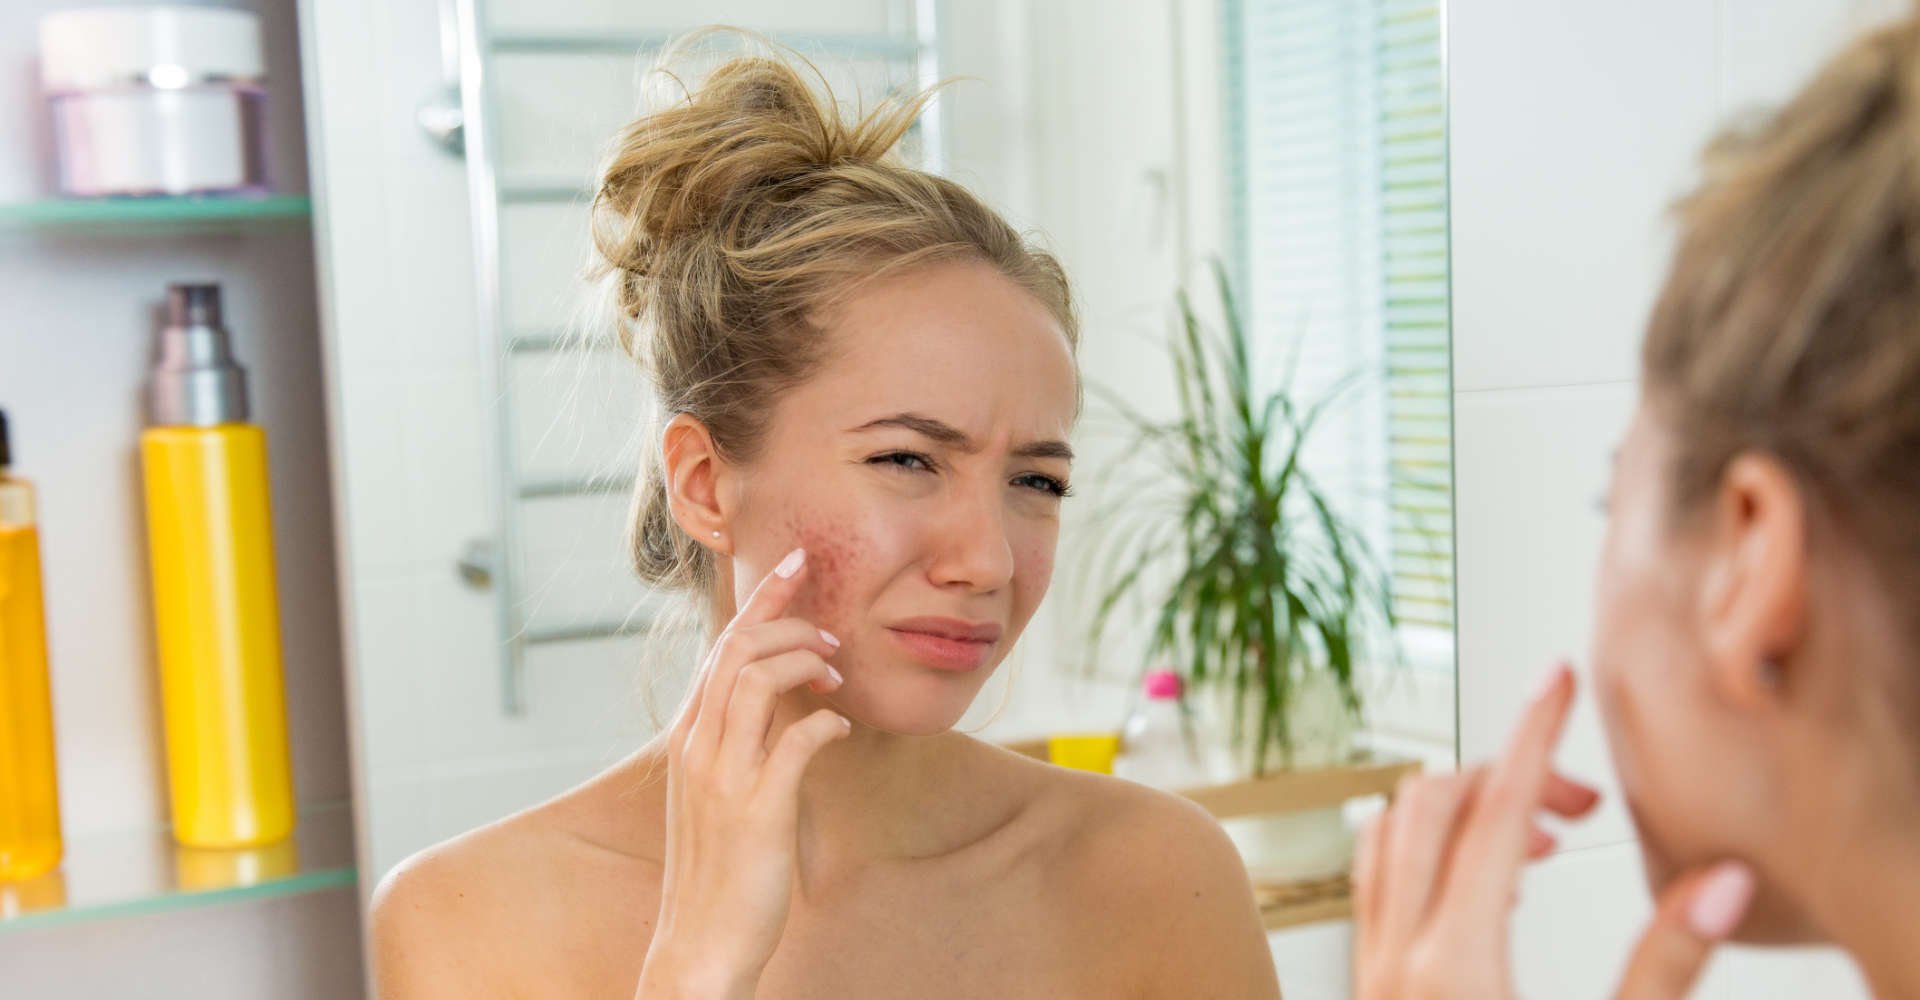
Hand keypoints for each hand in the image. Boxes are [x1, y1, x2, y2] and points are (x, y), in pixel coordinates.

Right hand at [637, 547, 850, 998]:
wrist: (700, 943)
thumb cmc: (719, 867)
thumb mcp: (723, 790)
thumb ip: (745, 741)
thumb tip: (789, 701)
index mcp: (688, 737)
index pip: (721, 646)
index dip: (760, 600)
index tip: (796, 565)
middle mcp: (697, 747)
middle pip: (737, 648)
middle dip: (787, 615)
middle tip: (830, 623)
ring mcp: (724, 777)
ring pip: (756, 679)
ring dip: (804, 661)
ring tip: (836, 670)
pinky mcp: (757, 811)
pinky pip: (796, 742)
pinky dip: (825, 723)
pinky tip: (841, 728)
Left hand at [1351, 664, 1755, 999]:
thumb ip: (1663, 967)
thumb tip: (1718, 883)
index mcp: (1457, 967)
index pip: (1496, 815)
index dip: (1536, 736)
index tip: (1558, 679)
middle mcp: (1398, 957)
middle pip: (1433, 806)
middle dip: (1508, 776)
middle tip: (1580, 802)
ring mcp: (1370, 970)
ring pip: (1390, 834)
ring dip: (1460, 808)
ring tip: (1537, 835)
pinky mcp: (1366, 983)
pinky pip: (1375, 878)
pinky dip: (1422, 846)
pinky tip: (1478, 879)